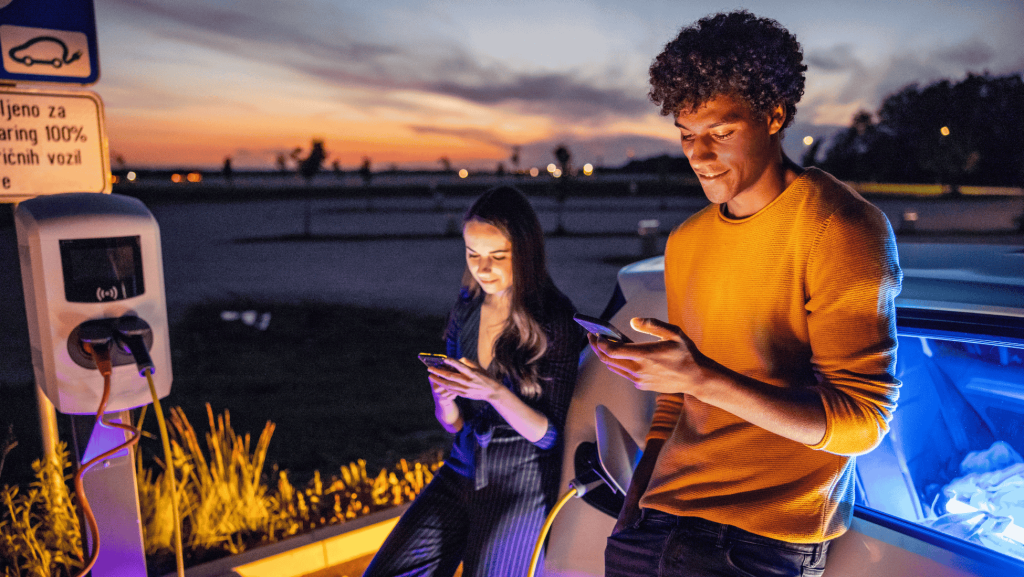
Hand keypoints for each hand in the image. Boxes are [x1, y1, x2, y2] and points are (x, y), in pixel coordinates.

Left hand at [428, 358, 502, 401]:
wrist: (493, 392)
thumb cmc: (486, 377)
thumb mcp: (479, 367)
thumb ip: (467, 363)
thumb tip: (457, 360)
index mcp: (473, 373)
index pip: (460, 366)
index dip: (451, 362)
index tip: (444, 359)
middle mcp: (468, 381)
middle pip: (450, 376)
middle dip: (439, 372)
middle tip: (430, 368)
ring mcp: (466, 389)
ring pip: (448, 384)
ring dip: (438, 380)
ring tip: (431, 376)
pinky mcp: (464, 394)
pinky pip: (452, 390)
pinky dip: (444, 386)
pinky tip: (439, 382)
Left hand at [588, 317, 706, 395]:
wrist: (697, 378)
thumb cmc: (686, 353)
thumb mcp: (674, 332)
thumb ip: (652, 324)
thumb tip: (632, 321)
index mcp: (645, 356)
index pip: (613, 350)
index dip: (601, 342)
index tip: (596, 333)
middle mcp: (639, 370)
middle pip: (608, 360)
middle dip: (597, 347)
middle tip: (591, 336)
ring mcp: (640, 380)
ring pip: (614, 368)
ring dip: (606, 356)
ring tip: (602, 343)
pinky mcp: (642, 385)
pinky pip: (624, 373)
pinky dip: (618, 363)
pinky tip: (620, 354)